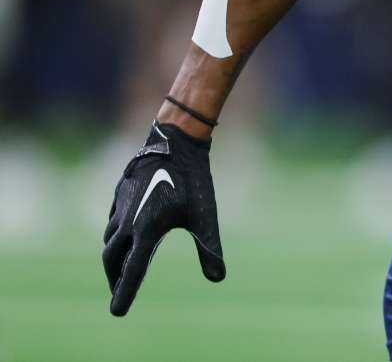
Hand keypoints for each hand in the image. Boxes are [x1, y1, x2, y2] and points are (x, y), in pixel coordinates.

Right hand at [102, 122, 225, 315]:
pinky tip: (122, 235)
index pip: (132, 271)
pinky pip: (112, 221)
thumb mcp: (205, 217)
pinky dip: (114, 235)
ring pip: (109, 238)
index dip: (124, 292)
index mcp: (146, 230)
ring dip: (112, 256)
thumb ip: (210, 249)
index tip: (117, 311)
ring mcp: (120, 206)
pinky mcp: (120, 194)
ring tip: (120, 265)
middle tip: (118, 289)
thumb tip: (218, 278)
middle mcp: (127, 222)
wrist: (176, 143)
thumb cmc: (194, 180)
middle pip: (111, 259)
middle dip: (113, 277)